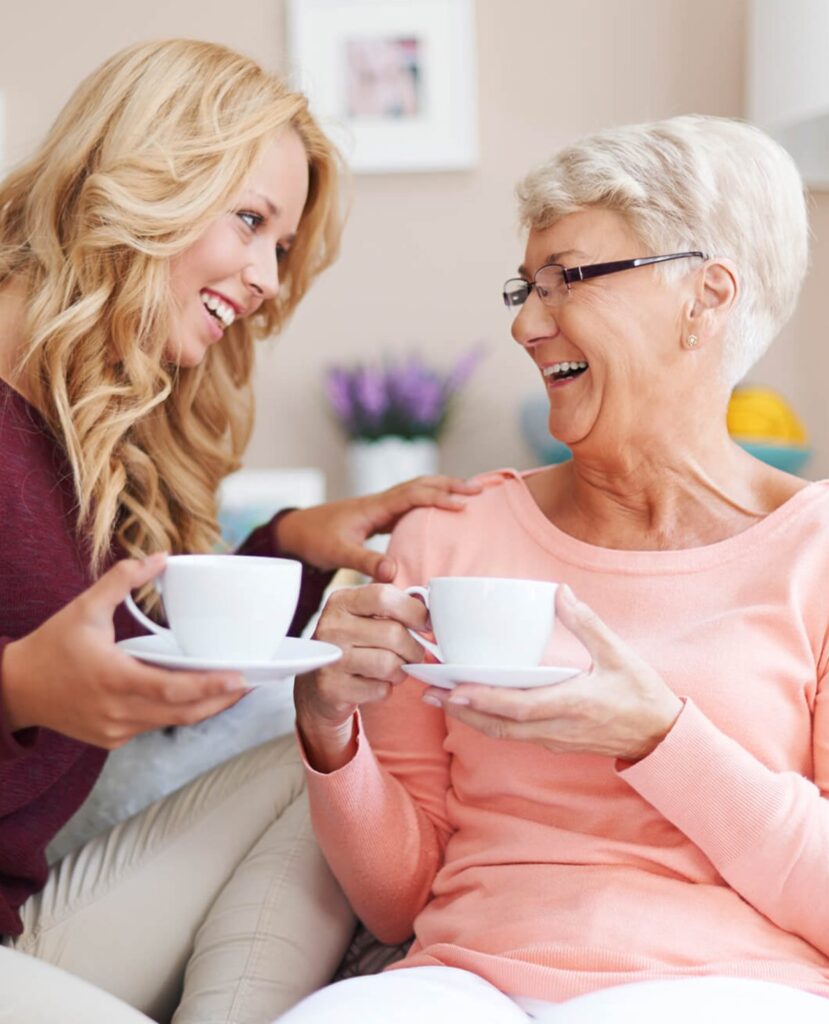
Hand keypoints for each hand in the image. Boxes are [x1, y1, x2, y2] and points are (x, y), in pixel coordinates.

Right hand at [1, 554, 247, 748]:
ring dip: (204, 708)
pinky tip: (195, 697)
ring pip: (171, 723)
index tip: (240, 679)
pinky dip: (177, 712)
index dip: (210, 687)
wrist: (15, 689)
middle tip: (252, 682)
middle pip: (182, 713)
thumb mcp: (84, 608)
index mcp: (112, 677)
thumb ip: (123, 580)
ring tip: (233, 689)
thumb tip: (160, 557)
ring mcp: (115, 729)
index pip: (172, 690)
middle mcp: (116, 710)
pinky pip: (154, 726)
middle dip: (221, 700)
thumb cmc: (51, 646)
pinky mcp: (113, 738)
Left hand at [275, 475, 482, 580]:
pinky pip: (411, 503)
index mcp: (375, 506)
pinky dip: (430, 502)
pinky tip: (442, 511)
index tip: (463, 504)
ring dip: (443, 489)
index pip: (414, 495)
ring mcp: (381, 507)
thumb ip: (365, 562)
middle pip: (422, 485)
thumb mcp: (338, 553)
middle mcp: (381, 502)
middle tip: (480, 489)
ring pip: (418, 490)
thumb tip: (393, 573)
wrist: (296, 531)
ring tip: (470, 493)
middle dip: (451, 485)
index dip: (439, 498)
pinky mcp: (379, 516)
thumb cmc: (315, 539)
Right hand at [294, 584, 427, 770]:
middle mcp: (331, 627)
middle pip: (393, 634)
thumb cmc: (354, 644)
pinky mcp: (332, 689)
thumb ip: (395, 606)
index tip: (425, 624)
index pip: (384, 596)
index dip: (413, 611)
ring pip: (389, 664)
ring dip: (401, 670)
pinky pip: (380, 690)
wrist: (318, 685)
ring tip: (394, 668)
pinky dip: (386, 689)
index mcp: (341, 602)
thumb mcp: (365, 616)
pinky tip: (375, 683)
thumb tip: (432, 609)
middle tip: (412, 653)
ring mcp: (330, 659)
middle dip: (413, 648)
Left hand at [424, 585, 682, 761]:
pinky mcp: (555, 741)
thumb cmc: (643, 694)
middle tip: (429, 692)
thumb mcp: (619, 654)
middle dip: (463, 710)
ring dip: (471, 717)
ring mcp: (555, 738)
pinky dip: (490, 721)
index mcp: (573, 704)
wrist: (661, 737)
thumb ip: (587, 623)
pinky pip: (515, 734)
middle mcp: (559, 727)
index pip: (519, 707)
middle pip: (500, 725)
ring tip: (441, 697)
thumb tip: (559, 593)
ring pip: (504, 733)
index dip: (484, 701)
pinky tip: (473, 705)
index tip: (454, 689)